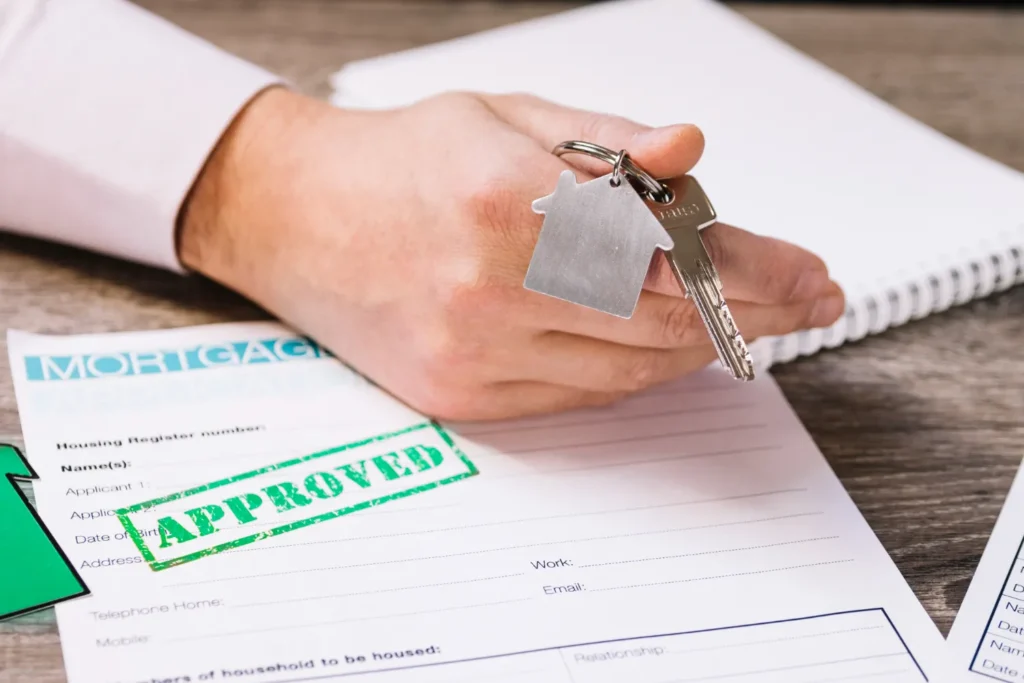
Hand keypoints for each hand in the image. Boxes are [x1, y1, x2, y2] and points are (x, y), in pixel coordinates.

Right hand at [179, 88, 843, 420]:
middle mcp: (488, 288)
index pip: (667, 247)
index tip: (805, 275)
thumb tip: (691, 153)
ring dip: (698, 345)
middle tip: (800, 302)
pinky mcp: (460, 399)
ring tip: (742, 320)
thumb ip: (605, 143)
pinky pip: (581, 396)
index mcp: (504, 199)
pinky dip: (637, 373)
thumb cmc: (400, 161)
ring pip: (629, 369)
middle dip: (749, 313)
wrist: (295, 219)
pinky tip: (666, 347)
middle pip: (662, 321)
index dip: (752, 268)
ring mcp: (472, 355)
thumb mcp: (503, 116)